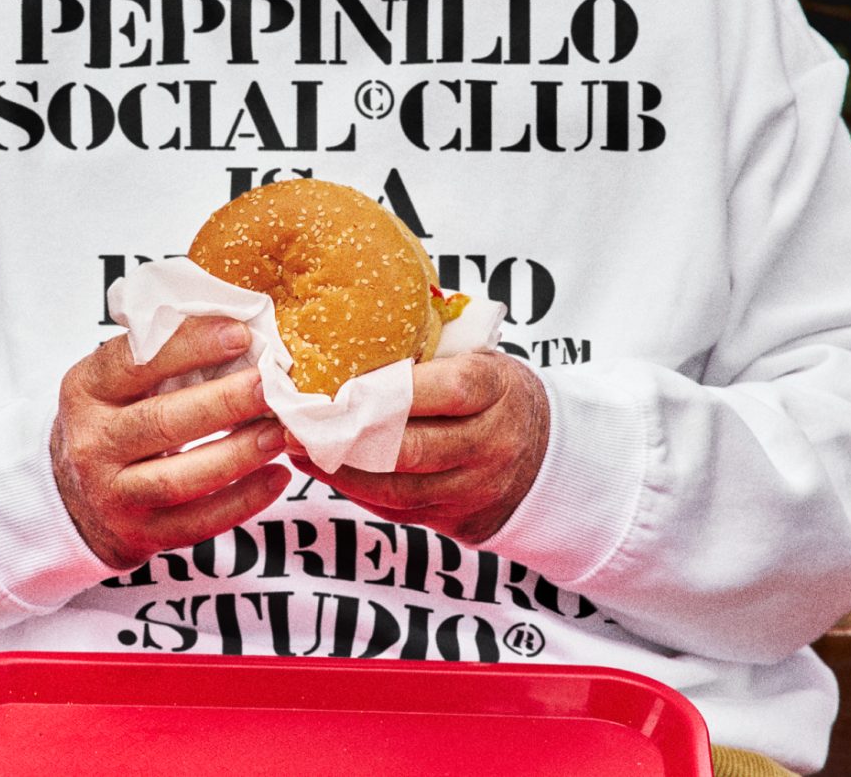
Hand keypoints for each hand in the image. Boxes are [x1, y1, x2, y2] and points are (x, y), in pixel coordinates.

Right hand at [51, 317, 290, 568]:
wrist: (70, 497)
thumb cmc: (112, 420)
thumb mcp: (114, 381)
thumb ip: (158, 352)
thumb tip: (237, 318)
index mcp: (86, 390)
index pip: (134, 362)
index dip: (189, 346)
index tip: (240, 334)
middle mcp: (93, 443)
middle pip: (163, 422)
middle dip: (225, 403)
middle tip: (272, 385)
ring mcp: (113, 494)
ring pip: (180, 478)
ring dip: (238, 454)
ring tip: (281, 432)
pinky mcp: (139, 535)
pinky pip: (196, 522)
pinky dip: (242, 501)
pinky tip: (278, 477)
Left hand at [286, 352, 549, 542]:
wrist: (552, 457)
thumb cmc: (498, 396)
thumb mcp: (480, 360)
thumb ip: (430, 353)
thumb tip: (351, 329)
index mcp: (496, 391)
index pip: (443, 391)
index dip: (386, 393)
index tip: (336, 387)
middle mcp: (491, 444)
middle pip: (411, 448)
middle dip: (348, 437)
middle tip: (298, 423)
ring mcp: (476, 488)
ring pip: (397, 488)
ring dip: (340, 471)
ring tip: (298, 448)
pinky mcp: (460, 520)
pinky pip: (398, 511)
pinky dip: (356, 491)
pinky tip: (324, 470)